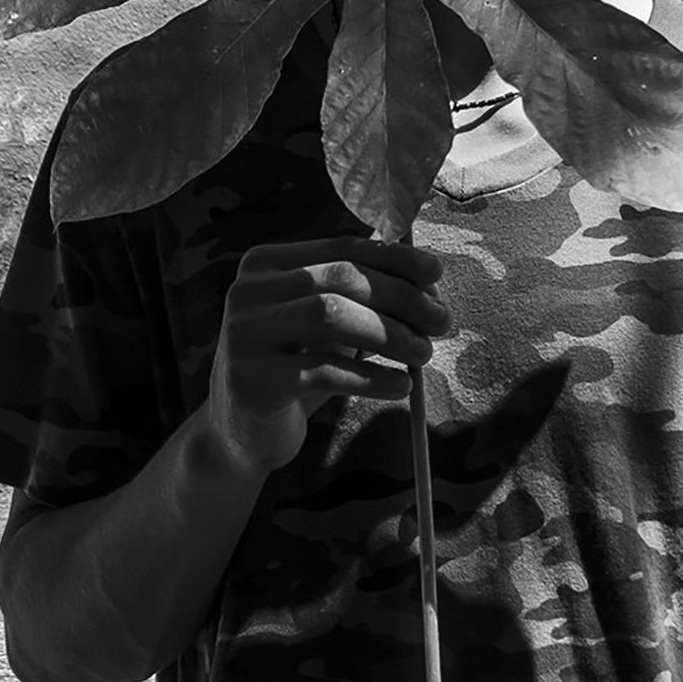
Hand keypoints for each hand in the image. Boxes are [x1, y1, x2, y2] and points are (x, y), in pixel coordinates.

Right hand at [199, 236, 448, 475]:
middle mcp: (248, 292)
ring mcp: (245, 335)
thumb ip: (360, 295)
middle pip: (339, 278)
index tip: (436, 273)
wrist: (242, 432)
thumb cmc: (295, 368)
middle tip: (440, 322)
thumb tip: (427, 280)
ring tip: (422, 354)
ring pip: (329, 315)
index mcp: (265, 264)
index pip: (340, 249)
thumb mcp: (322, 323)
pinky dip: (371, 377)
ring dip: (389, 333)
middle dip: (400, 298)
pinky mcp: (254, 380)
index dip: (394, 259)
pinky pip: (324, 370)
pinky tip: (399, 386)